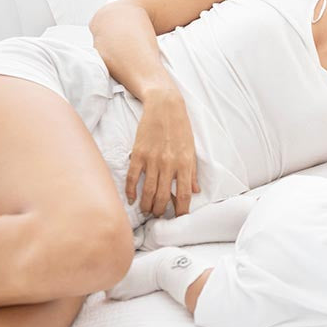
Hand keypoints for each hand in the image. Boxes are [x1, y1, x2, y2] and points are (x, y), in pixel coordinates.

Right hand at [127, 88, 199, 216]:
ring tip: (147, 211)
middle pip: (162, 196)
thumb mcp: (191, 149)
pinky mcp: (138, 154)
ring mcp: (153, 160)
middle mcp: (169, 164)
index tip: (179, 218)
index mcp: (185, 164)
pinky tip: (132, 199)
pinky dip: (131, 191)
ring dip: (146, 204)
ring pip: (148, 190)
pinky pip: (133, 177)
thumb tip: (195, 191)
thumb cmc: (181, 128)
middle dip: (160, 210)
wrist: (165, 107)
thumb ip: (192, 171)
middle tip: (158, 216)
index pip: (183, 194)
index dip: (180, 210)